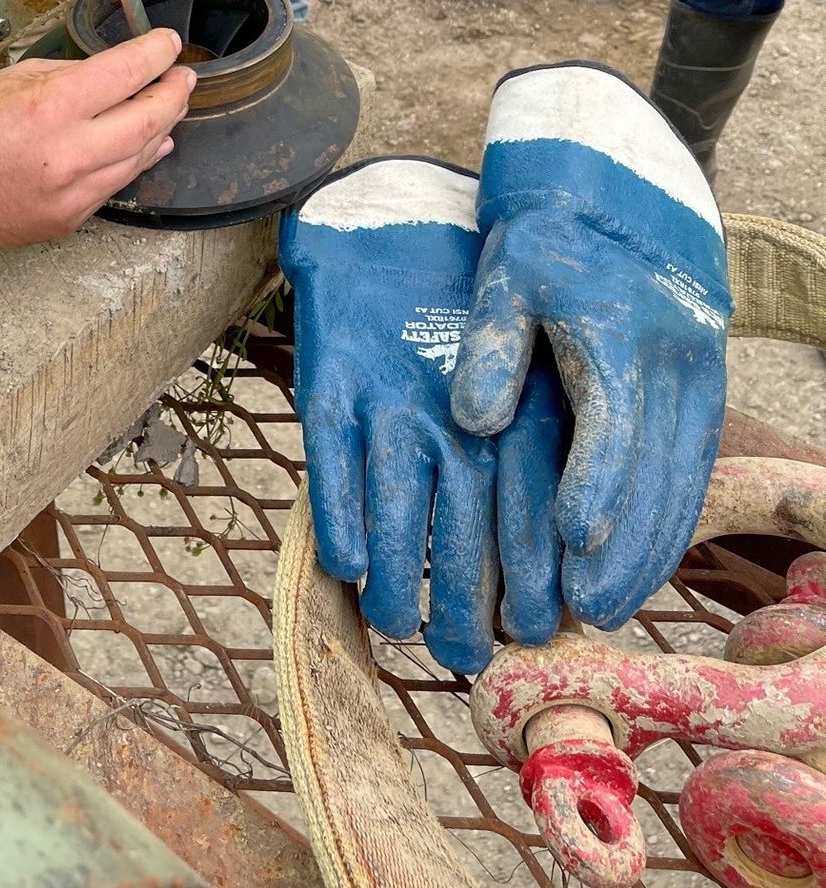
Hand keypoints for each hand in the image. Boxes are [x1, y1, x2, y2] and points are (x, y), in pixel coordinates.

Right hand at [0, 29, 194, 248]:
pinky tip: (147, 146)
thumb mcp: (16, 79)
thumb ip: (72, 76)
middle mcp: (70, 152)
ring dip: (162, 128)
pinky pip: (116, 185)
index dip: (157, 53)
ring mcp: (73, 192)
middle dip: (174, 93)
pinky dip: (136, 160)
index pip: (127, 72)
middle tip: (184, 78)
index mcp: (53, 106)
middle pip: (149, 119)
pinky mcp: (70, 219)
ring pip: (140, 157)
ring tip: (170, 108)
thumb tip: (115, 77)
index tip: (168, 44)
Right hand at [279, 158, 567, 675]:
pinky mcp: (331, 388)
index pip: (532, 516)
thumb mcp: (525, 378)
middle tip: (464, 654)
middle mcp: (459, 410)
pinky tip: (347, 568)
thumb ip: (540, 463)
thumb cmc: (470, 329)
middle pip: (464, 532)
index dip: (529, 585)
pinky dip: (340, 527)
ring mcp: (390, 400)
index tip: (530, 633)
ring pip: (395, 515)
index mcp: (519, 407)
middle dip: (466, 608)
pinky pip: (333, 473)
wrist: (390, 233)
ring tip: (400, 628)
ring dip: (397, 585)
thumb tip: (556, 572)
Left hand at [451, 63, 731, 630]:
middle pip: (654, 469)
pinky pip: (694, 470)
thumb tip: (473, 419)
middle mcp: (673, 362)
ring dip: (649, 547)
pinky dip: (669, 522)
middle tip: (584, 607)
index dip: (595, 482)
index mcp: (618, 330)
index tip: (572, 538)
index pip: (613, 421)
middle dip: (622, 545)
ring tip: (609, 606)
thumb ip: (490, 344)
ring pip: (681, 480)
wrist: (629, 192)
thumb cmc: (549, 235)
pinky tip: (641, 565)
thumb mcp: (507, 271)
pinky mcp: (705, 391)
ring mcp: (699, 378)